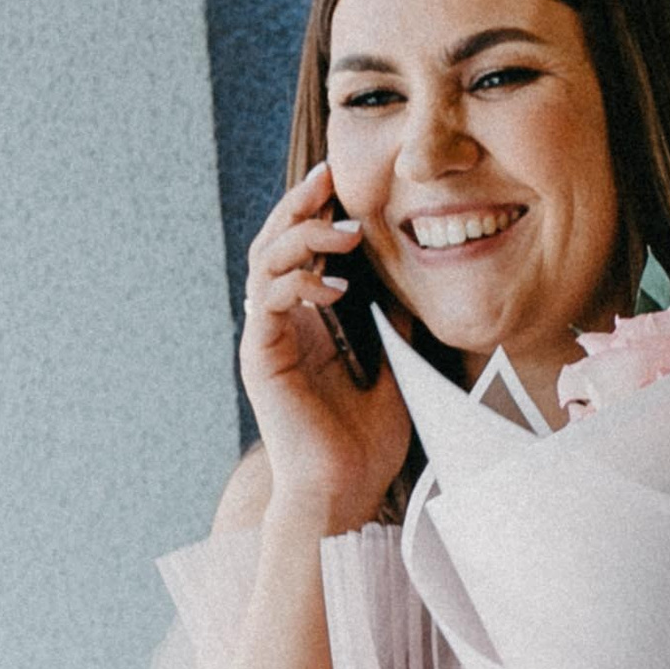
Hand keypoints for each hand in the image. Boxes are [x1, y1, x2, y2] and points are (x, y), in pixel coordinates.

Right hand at [240, 161, 410, 530]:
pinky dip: (297, 283)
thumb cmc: (364, 439)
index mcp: (304, 319)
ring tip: (343, 232)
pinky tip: (333, 285)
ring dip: (302, 237)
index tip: (341, 180)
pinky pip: (267, 302)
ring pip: (265, 262)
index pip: (300, 248)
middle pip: (274, 242)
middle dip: (298, 204)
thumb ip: (390, 319)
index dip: (314, 210)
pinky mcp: (261, 358)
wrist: (342, 491)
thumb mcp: (393, 362)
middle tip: (327, 177)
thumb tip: (408, 277)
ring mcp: (265, 338)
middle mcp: (278, 322)